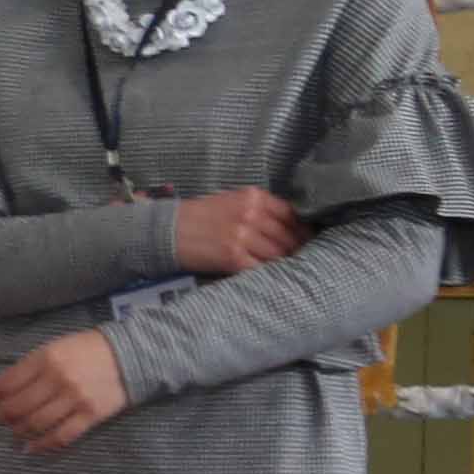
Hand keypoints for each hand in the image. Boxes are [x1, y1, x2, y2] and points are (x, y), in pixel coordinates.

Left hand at [0, 331, 132, 454]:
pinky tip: (30, 449)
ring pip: (36, 423)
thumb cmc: (87, 350)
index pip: (7, 383)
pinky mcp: (91, 415)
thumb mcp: (55, 347)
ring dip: (19, 432)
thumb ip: (31, 366)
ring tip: (13, 434)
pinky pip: (61, 436)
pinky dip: (42, 445)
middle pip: (18, 406)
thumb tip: (3, 388)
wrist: (131, 354)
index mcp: (44, 358)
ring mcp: (74, 398)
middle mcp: (57, 378)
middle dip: (2, 417)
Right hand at [167, 188, 303, 275]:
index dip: (303, 230)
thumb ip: (260, 209)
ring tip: (288, 270)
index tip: (306, 241)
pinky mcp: (233, 257)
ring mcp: (242, 236)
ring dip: (285, 264)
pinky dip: (269, 273)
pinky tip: (271, 276)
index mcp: (253, 197)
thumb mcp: (232, 201)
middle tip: (301, 260)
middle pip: (288, 236)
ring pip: (278, 254)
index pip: (291, 214)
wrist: (167, 230)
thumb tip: (291, 227)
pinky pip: (261, 267)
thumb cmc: (201, 216)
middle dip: (296, 250)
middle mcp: (251, 214)